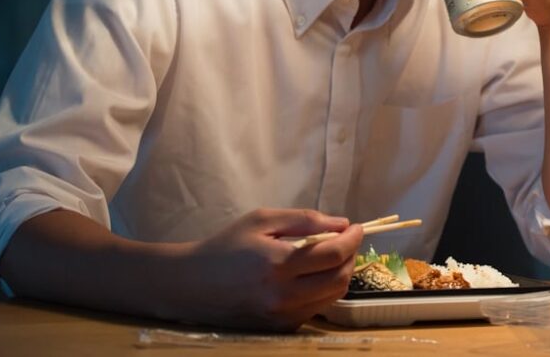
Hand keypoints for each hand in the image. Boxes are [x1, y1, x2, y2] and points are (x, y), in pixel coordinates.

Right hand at [176, 208, 362, 329]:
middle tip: (347, 240)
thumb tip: (341, 224)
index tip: (357, 227)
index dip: (352, 238)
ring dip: (341, 274)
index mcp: (277, 264)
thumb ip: (304, 220)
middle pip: (340, 278)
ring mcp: (282, 316)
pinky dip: (323, 290)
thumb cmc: (226, 246)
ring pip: (332, 296)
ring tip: (332, 256)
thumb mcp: (262, 220)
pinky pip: (316, 308)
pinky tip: (313, 275)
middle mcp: (283, 295)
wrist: (192, 285)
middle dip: (351, 256)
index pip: (332, 254)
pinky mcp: (280, 328)